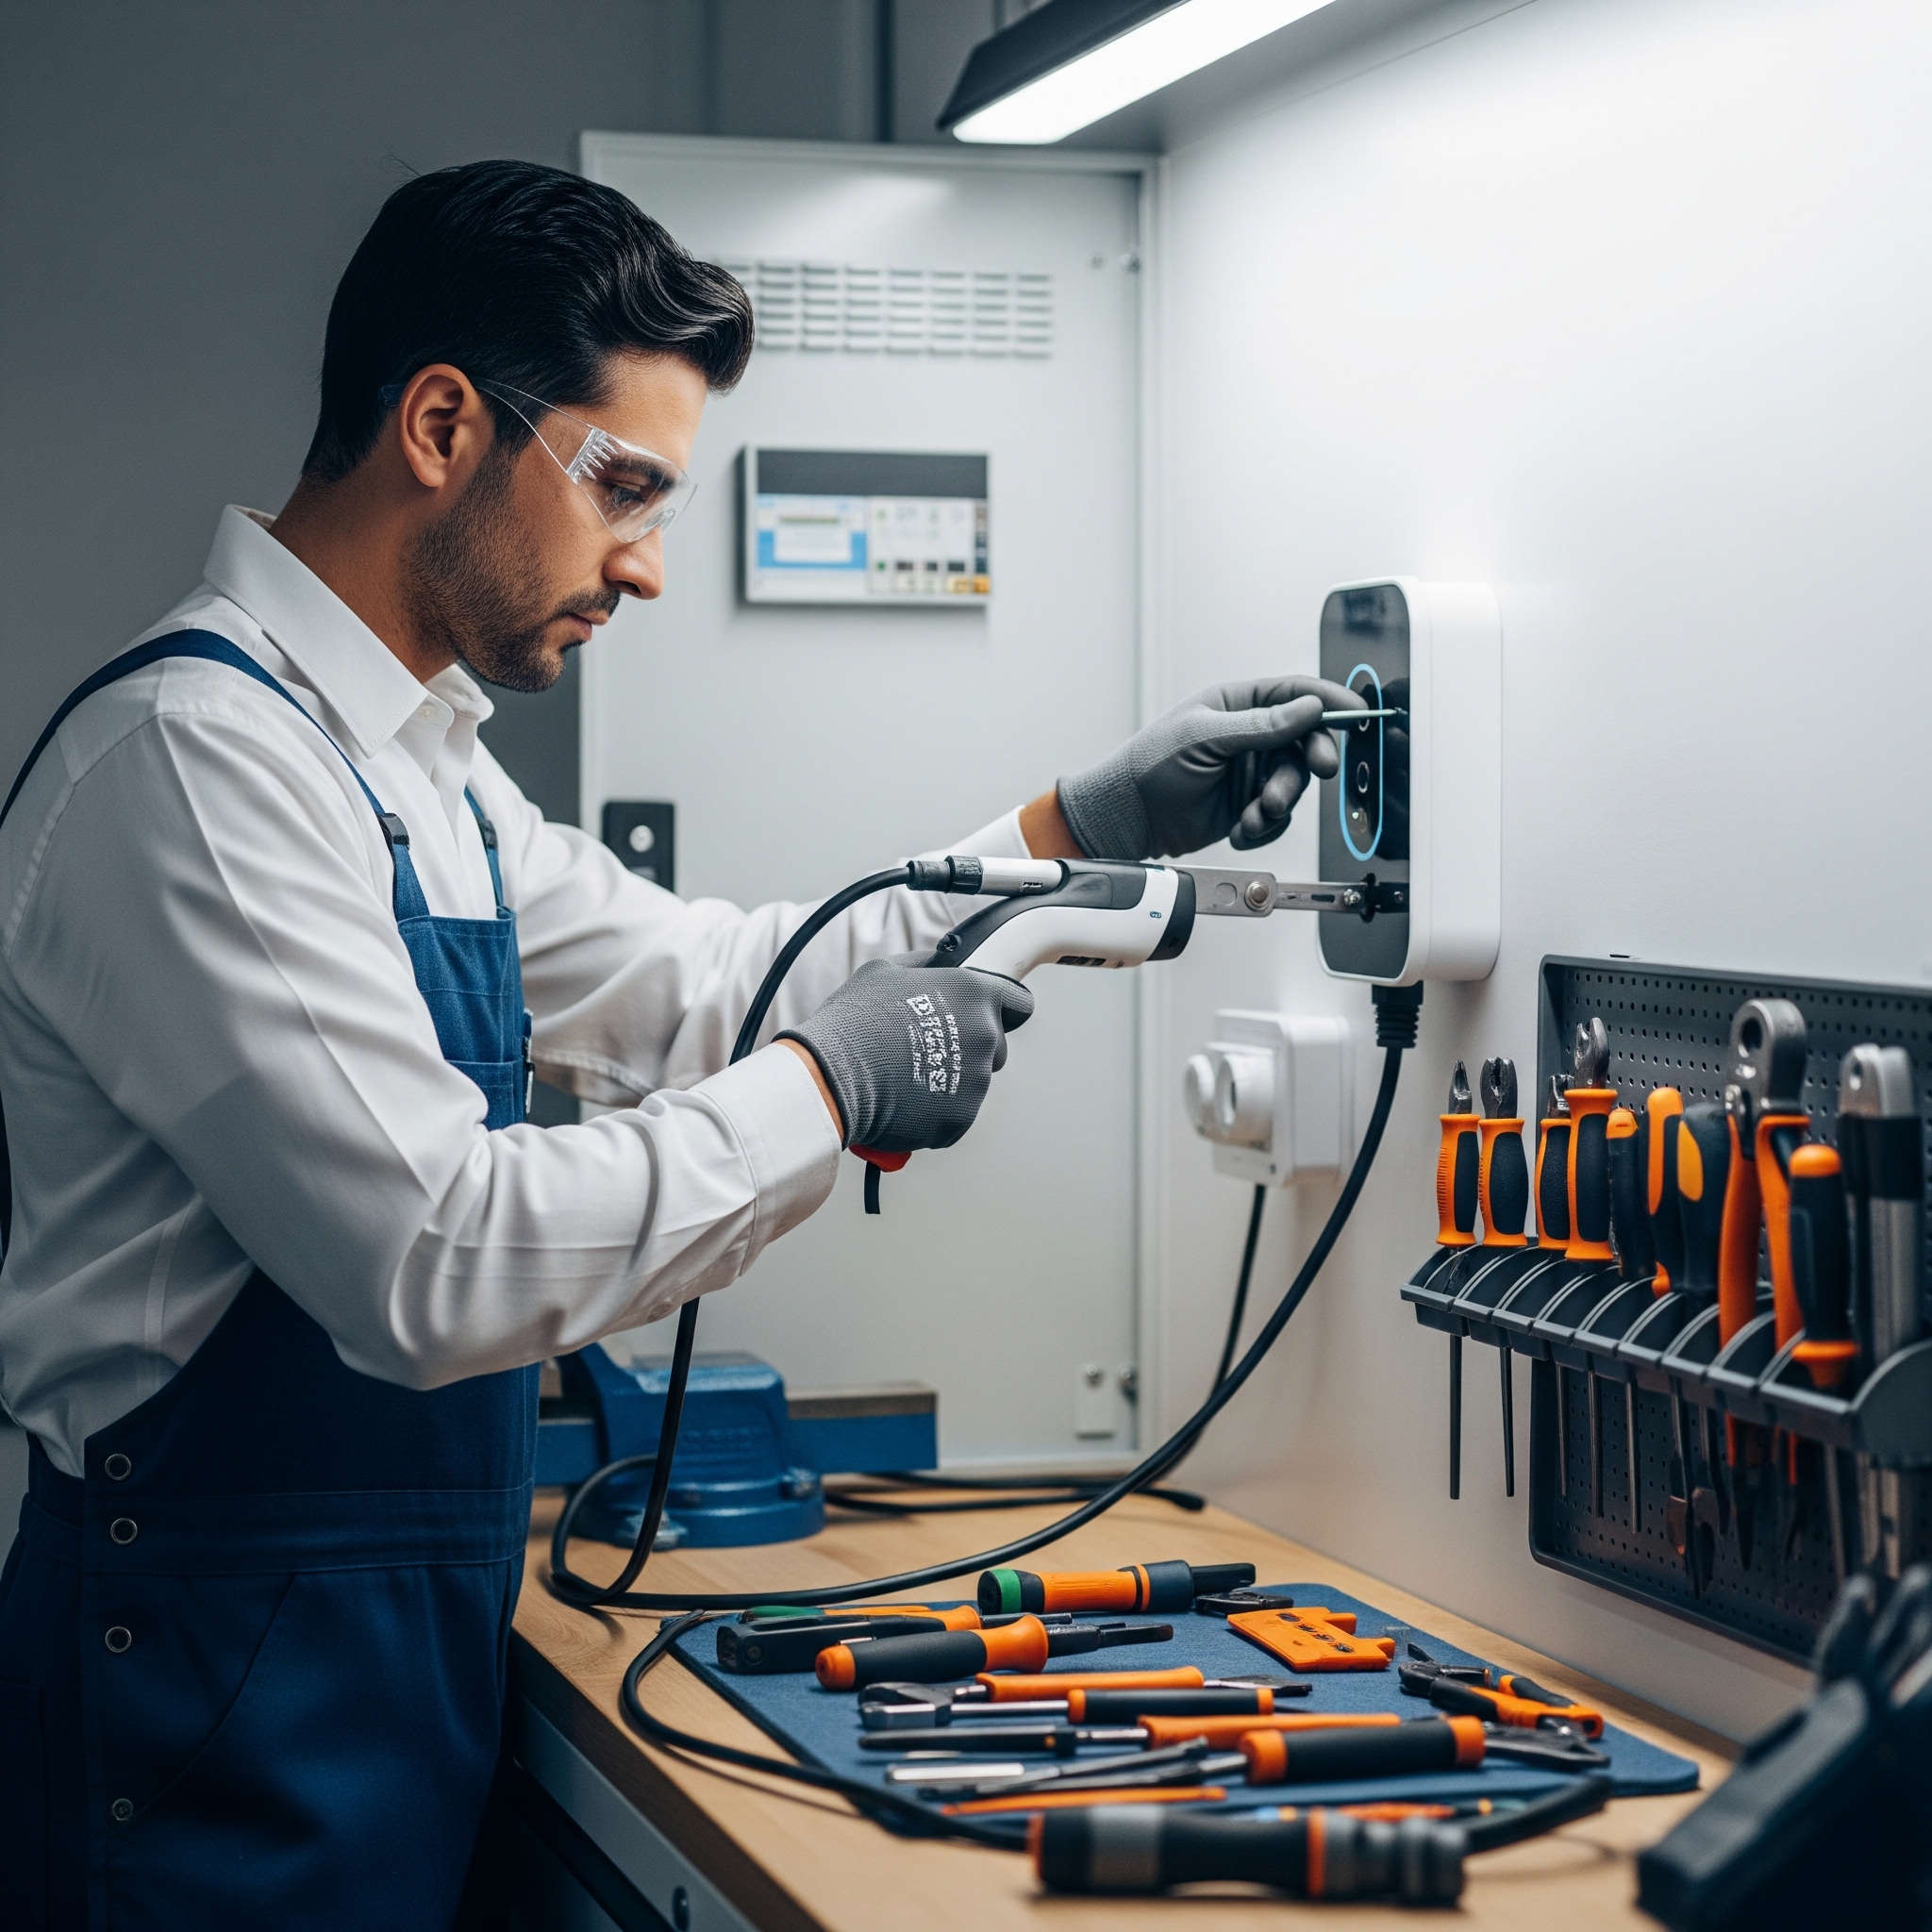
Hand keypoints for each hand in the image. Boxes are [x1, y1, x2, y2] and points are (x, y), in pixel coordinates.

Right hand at [779, 955, 1034, 1153]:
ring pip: (974, 1082)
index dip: (1003, 1009)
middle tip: (928, 1048)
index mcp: (974, 995)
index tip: (986, 1017)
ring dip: (950, 1080)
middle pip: (996, 1047)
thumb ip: (926, 964)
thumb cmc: (855, 1022)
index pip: (1019, 1004)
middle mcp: (984, 1036)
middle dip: (971, 1048)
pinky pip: (956, 1113)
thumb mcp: (885, 970)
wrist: (832, 1078)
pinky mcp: (961, 1118)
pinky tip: (904, 1098)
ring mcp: (976, 1081)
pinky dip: (936, 1110)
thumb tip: (940, 965)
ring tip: (906, 1074)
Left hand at [1054, 676, 1365, 858]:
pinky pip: (1277, 817)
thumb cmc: (1151, 764)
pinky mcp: (1248, 806)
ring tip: (1256, 811)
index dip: (1330, 702)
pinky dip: (1264, 826)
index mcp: (1239, 704)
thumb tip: (1309, 708)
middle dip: (1310, 760)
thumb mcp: (1205, 737)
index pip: (1296, 693)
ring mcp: (1251, 772)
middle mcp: (1251, 736)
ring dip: (1281, 801)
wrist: (1129, 815)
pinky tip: (1240, 828)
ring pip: (1294, 784)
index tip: (1357, 714)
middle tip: (1317, 770)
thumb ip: (1260, 725)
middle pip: (1305, 742)